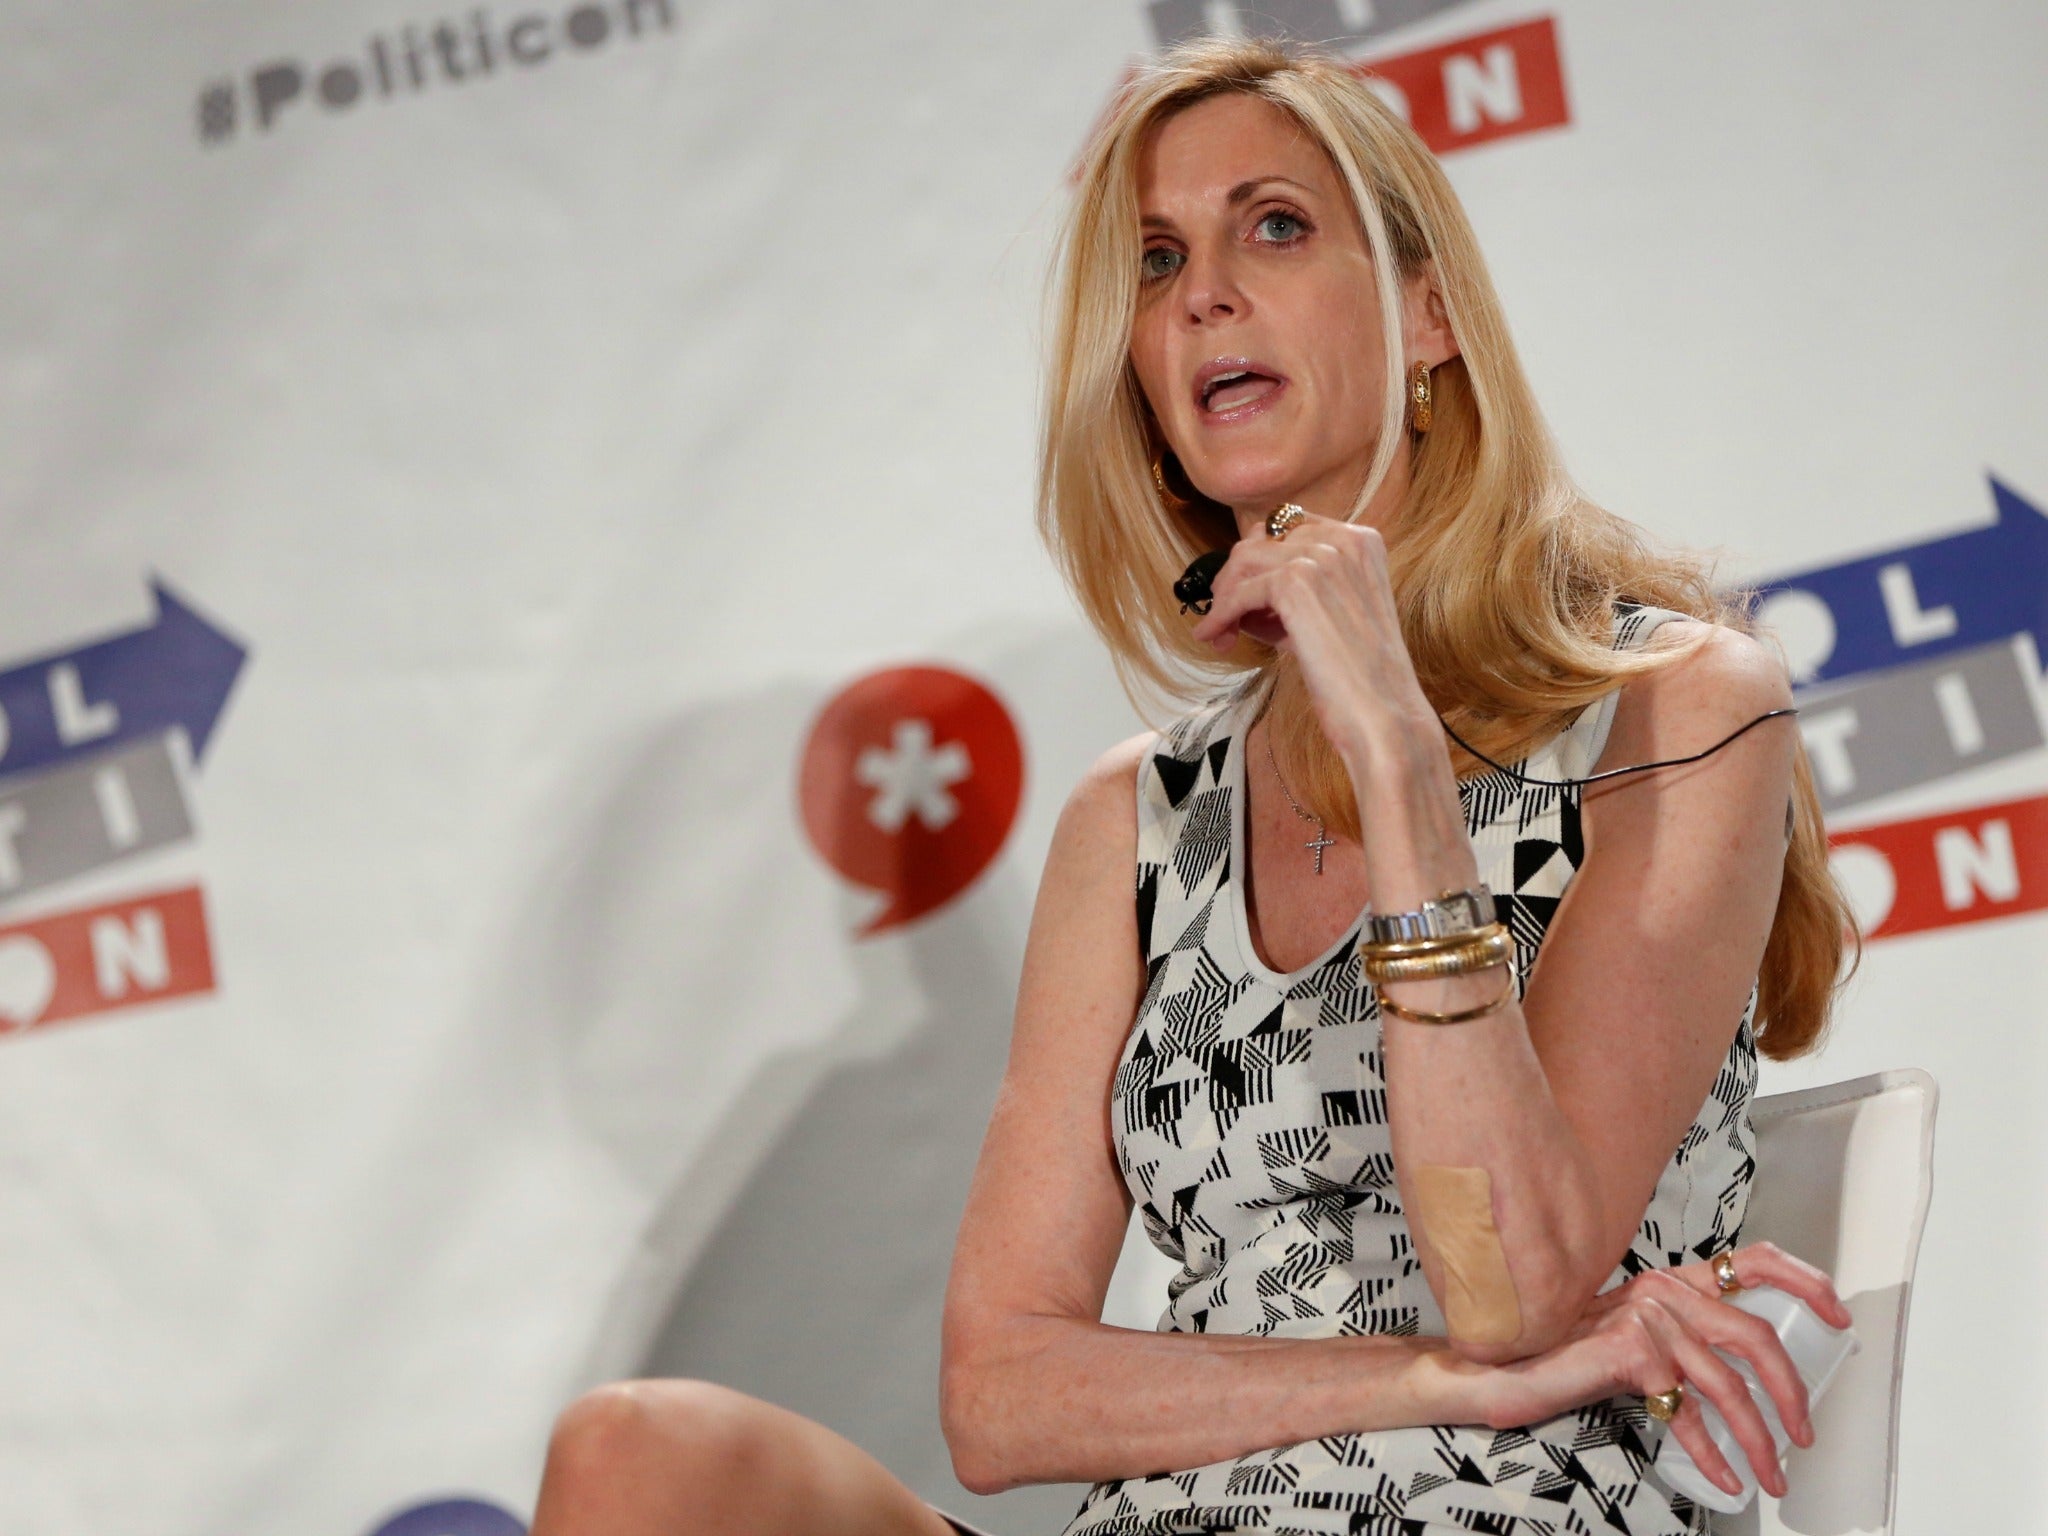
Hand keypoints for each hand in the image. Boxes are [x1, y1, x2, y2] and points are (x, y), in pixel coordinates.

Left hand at [1185, 510, 1432, 765]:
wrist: (1384, 715)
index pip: (1287, 529)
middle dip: (1235, 579)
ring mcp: (1322, 557)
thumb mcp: (1336, 612)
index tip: (1244, 597)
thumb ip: (1301, 587)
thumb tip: (1242, 586)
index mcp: (1362, 541)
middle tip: (1225, 620)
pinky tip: (1214, 637)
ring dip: (1224, 599)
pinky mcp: (1296, 582)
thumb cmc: (1360, 676)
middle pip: (1260, 540)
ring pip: (1244, 561)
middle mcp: (1345, 539)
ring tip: (1222, 635)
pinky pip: (1238, 592)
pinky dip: (1220, 615)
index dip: (1259, 562)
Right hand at [1475, 1243, 1851, 1499]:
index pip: (1752, 1262)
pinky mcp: (1632, 1349)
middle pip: (1755, 1336)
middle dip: (1791, 1393)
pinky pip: (1689, 1412)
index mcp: (1672, 1281)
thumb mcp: (1635, 1337)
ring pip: (1728, 1385)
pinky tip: (1724, 1477)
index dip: (1805, 1283)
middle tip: (1802, 1434)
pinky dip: (1713, 1453)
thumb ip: (1682, 1340)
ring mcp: (1649, 1316)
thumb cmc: (1567, 1356)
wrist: (1501, 1364)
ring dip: (1758, 1440)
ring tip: (1770, 1473)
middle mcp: (1664, 1288)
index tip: (1838, 1315)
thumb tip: (1744, 1380)